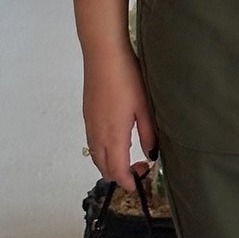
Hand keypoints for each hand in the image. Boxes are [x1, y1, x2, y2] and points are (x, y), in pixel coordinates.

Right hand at [82, 41, 159, 192]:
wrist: (103, 54)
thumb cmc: (128, 78)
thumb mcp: (145, 107)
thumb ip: (148, 134)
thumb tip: (151, 154)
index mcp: (113, 135)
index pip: (116, 169)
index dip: (127, 181)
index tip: (139, 183)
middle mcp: (97, 134)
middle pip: (103, 166)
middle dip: (119, 174)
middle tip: (140, 168)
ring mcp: (89, 124)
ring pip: (96, 155)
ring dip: (110, 163)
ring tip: (130, 156)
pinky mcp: (87, 115)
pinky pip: (93, 143)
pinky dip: (104, 151)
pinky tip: (118, 140)